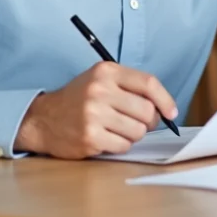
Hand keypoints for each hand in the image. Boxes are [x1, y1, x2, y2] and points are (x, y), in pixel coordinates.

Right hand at [14, 62, 178, 159]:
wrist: (45, 119)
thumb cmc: (80, 100)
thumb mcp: (101, 80)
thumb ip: (130, 87)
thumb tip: (164, 108)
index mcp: (106, 71)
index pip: (148, 83)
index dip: (165, 100)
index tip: (171, 112)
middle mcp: (99, 90)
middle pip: (146, 110)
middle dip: (148, 121)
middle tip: (137, 123)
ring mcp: (93, 114)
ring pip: (138, 131)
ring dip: (132, 134)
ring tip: (116, 129)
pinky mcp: (90, 136)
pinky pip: (123, 145)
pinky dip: (119, 145)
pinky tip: (106, 138)